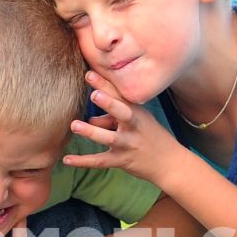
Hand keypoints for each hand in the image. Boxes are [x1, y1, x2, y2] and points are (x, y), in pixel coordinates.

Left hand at [63, 72, 182, 184]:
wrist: (170, 163)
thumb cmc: (150, 136)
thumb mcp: (136, 121)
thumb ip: (110, 117)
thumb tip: (89, 120)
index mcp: (136, 111)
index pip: (120, 94)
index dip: (105, 84)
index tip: (90, 73)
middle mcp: (133, 126)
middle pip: (122, 112)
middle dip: (109, 103)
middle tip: (94, 94)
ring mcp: (128, 144)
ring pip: (109, 138)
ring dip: (91, 132)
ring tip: (74, 125)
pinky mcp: (122, 161)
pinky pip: (100, 161)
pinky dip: (83, 161)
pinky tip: (66, 160)